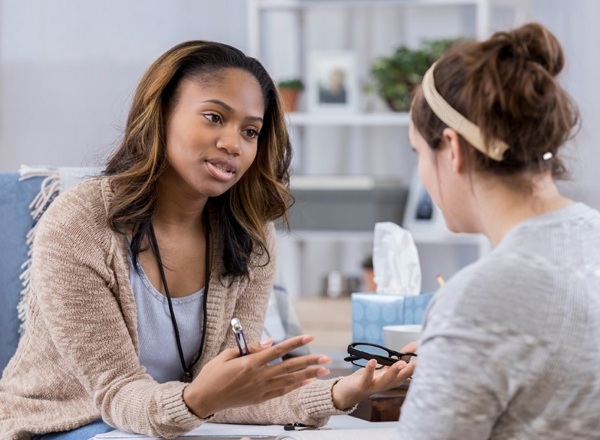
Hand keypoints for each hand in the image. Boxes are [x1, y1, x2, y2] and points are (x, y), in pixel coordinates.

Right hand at [183, 335, 330, 417]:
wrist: (204, 399)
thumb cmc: (213, 374)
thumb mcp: (227, 355)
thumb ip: (251, 348)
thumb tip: (270, 342)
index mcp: (250, 364)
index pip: (278, 350)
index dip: (295, 343)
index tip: (309, 337)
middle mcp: (259, 377)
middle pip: (289, 367)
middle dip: (309, 362)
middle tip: (326, 358)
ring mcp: (260, 389)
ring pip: (289, 380)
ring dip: (308, 375)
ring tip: (322, 371)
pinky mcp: (259, 399)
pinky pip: (282, 391)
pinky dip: (295, 386)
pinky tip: (305, 382)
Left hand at [331, 341, 417, 409]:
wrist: (349, 392)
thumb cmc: (370, 379)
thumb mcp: (386, 367)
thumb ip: (400, 357)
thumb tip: (414, 345)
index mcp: (394, 379)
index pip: (408, 372)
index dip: (417, 365)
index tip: (426, 356)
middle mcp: (387, 384)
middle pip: (401, 378)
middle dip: (410, 370)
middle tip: (420, 361)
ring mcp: (375, 385)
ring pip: (387, 380)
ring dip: (394, 372)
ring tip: (400, 363)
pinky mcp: (362, 385)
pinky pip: (367, 378)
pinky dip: (370, 369)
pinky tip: (373, 361)